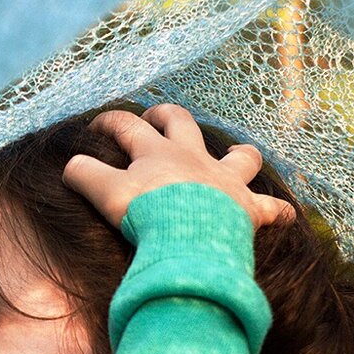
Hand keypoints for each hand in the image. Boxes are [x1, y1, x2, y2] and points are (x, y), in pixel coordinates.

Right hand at [62, 104, 293, 228]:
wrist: (191, 238)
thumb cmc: (148, 215)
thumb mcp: (106, 194)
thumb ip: (84, 176)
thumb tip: (69, 166)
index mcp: (156, 152)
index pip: (127, 126)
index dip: (108, 122)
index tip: (94, 128)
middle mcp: (193, 158)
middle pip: (181, 122)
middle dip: (165, 115)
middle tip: (154, 118)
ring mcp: (223, 180)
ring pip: (239, 155)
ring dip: (237, 153)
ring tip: (235, 154)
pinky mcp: (247, 209)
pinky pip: (271, 209)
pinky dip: (277, 212)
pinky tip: (284, 214)